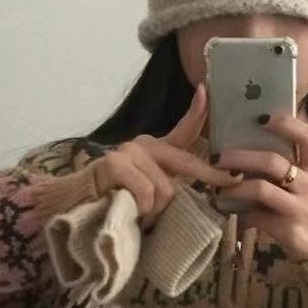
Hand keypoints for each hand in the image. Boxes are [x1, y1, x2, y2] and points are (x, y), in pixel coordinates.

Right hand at [90, 82, 245, 229]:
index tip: (206, 91)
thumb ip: (173, 188)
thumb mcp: (152, 194)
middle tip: (230, 182)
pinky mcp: (116, 164)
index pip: (182, 130)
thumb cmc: (119, 204)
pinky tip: (131, 212)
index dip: (197, 112)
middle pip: (185, 162)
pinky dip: (142, 210)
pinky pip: (147, 193)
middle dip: (210, 175)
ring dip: (156, 212)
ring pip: (165, 189)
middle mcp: (144, 145)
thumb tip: (206, 194)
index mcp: (155, 151)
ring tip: (142, 217)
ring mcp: (129, 152)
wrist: (77, 206)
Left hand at [211, 114, 307, 261]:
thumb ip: (294, 167)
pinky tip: (225, 209)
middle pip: (273, 162)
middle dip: (241, 157)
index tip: (262, 117)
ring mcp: (298, 208)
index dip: (287, 124)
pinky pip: (254, 217)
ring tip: (217, 187)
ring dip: (234, 186)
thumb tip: (257, 145)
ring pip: (261, 189)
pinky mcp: (287, 229)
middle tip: (218, 156)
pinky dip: (236, 212)